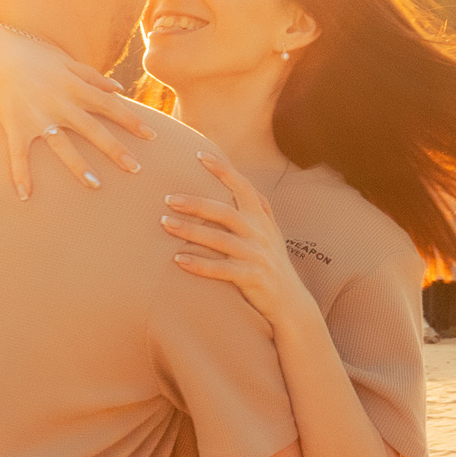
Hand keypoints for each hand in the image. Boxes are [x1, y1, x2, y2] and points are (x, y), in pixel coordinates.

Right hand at [0, 26, 158, 198]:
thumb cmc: (30, 52)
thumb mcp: (64, 60)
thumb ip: (92, 76)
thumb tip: (118, 89)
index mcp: (73, 86)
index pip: (109, 106)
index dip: (131, 120)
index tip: (151, 136)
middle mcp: (58, 103)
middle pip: (92, 129)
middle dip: (115, 150)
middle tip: (135, 169)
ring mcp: (36, 116)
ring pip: (62, 146)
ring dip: (79, 167)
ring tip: (96, 186)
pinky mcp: (14, 125)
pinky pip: (18, 154)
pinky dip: (20, 175)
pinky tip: (25, 196)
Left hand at [162, 153, 309, 332]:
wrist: (290, 301)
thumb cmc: (271, 264)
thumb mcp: (270, 233)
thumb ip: (257, 209)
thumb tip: (240, 181)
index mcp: (262, 219)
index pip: (243, 187)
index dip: (223, 170)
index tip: (199, 155)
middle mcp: (260, 234)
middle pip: (225, 212)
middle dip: (196, 203)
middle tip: (169, 198)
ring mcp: (256, 256)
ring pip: (220, 240)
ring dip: (191, 231)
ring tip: (165, 224)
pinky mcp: (252, 278)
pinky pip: (221, 269)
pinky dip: (199, 264)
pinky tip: (178, 260)